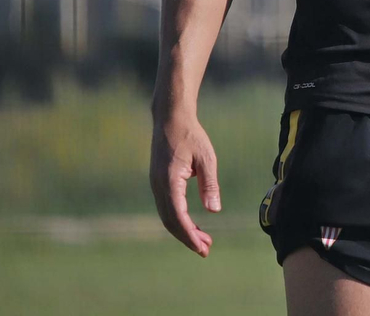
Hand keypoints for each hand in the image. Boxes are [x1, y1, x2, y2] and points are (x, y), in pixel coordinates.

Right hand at [149, 110, 221, 256]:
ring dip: (183, 231)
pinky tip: (192, 224)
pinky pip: (166, 207)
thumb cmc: (191, 136)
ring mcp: (156, 185)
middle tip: (206, 250)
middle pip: (170, 221)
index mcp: (168, 182)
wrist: (170, 119)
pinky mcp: (158, 183)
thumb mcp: (206, 158)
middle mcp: (158, 187)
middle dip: (187, 238)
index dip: (190, 235)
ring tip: (203, 240)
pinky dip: (178, 219)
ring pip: (167, 216)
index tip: (202, 248)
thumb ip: (210, 184)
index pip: (178, 216)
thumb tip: (214, 211)